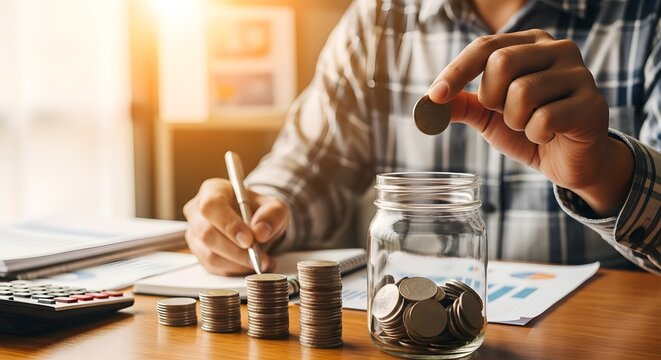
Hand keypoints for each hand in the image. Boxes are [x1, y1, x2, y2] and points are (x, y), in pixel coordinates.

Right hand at [183, 178, 289, 274]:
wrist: (255, 224)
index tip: (249, 240)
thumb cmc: (259, 211)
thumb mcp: (275, 207)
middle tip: (259, 257)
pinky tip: (251, 265)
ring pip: (209, 255)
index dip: (229, 225)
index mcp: (212, 190)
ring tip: (261, 261)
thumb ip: (272, 214)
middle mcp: (197, 211)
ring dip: (238, 263)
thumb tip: (260, 231)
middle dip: (235, 250)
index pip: (212, 206)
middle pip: (207, 234)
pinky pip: (213, 267)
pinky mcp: (199, 253)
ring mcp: (195, 234)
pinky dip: (235, 270)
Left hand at [428, 29, 632, 215]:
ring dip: (516, 121)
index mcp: (530, 44)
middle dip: (492, 98)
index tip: (435, 95)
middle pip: (501, 62)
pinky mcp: (592, 104)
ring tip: (530, 126)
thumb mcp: (488, 117)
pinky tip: (549, 136)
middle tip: (505, 114)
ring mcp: (579, 74)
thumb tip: (430, 101)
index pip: (485, 46)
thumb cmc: (529, 130)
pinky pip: (544, 119)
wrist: (570, 161)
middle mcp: (558, 49)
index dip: (456, 71)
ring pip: (522, 92)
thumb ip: (463, 104)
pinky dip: (536, 135)